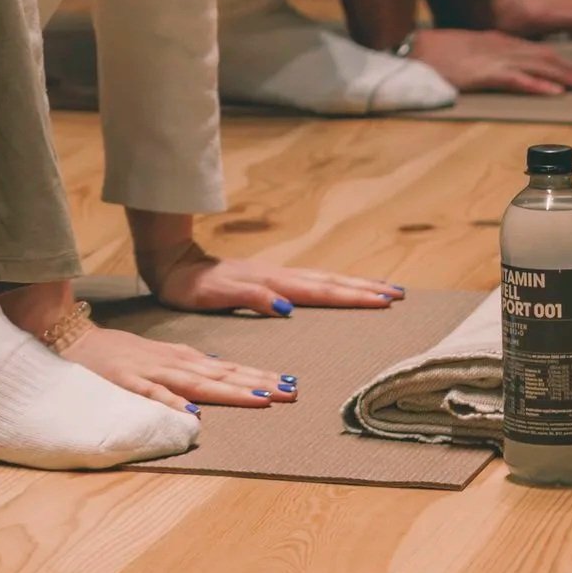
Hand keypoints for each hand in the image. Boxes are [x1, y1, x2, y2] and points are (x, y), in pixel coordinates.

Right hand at [62, 318, 298, 409]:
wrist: (74, 337)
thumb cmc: (119, 352)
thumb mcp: (160, 355)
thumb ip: (189, 365)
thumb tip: (221, 370)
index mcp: (182, 358)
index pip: (228, 368)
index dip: (259, 376)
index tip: (289, 385)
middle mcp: (173, 363)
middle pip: (222, 375)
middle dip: (258, 383)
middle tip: (291, 392)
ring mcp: (151, 372)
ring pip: (198, 384)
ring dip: (230, 391)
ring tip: (261, 399)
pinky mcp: (127, 382)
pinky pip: (153, 395)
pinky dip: (173, 403)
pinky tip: (193, 414)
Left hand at [147, 251, 400, 316]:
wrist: (173, 266)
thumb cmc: (193, 287)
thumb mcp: (217, 295)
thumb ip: (252, 298)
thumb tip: (288, 306)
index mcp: (272, 283)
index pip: (320, 291)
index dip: (352, 296)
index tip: (383, 300)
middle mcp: (279, 278)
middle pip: (330, 282)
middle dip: (364, 289)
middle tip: (398, 294)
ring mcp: (275, 277)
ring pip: (323, 281)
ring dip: (354, 285)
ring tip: (382, 290)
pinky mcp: (269, 280)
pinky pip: (310, 284)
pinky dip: (332, 286)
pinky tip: (340, 290)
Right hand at [411, 26, 571, 96]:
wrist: (414, 49)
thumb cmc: (439, 53)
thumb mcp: (473, 52)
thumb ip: (494, 58)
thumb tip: (512, 70)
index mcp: (504, 43)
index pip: (545, 53)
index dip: (570, 64)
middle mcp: (506, 48)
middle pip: (551, 59)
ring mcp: (496, 60)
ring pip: (541, 67)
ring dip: (569, 77)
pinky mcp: (484, 74)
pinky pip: (516, 80)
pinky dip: (537, 85)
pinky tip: (554, 91)